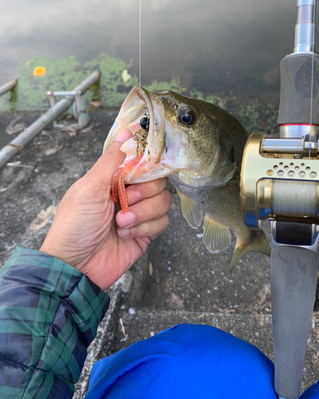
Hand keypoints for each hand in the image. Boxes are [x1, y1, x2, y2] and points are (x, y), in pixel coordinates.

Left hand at [40, 129, 171, 289]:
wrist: (76, 267)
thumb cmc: (74, 226)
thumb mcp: (89, 188)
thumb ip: (111, 160)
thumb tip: (124, 132)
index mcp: (113, 178)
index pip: (142, 162)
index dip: (146, 166)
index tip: (141, 172)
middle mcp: (128, 193)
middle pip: (158, 181)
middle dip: (144, 192)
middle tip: (126, 200)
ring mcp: (138, 214)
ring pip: (163, 202)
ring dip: (142, 213)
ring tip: (120, 223)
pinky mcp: (146, 233)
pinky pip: (162, 223)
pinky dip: (145, 228)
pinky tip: (126, 234)